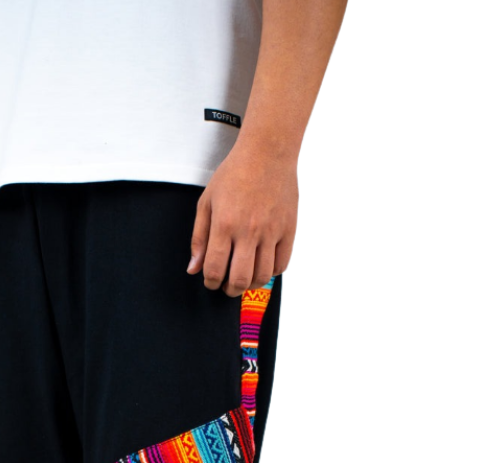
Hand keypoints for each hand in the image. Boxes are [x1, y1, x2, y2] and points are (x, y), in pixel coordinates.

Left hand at [188, 145, 297, 295]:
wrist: (268, 152)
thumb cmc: (235, 174)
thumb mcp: (207, 202)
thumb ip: (199, 238)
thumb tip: (194, 268)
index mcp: (225, 224)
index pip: (215, 269)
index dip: (210, 282)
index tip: (211, 281)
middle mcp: (249, 230)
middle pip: (240, 279)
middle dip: (229, 290)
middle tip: (227, 286)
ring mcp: (271, 231)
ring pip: (262, 276)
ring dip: (250, 284)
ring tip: (244, 278)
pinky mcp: (289, 229)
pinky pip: (281, 264)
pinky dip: (270, 272)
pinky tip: (262, 265)